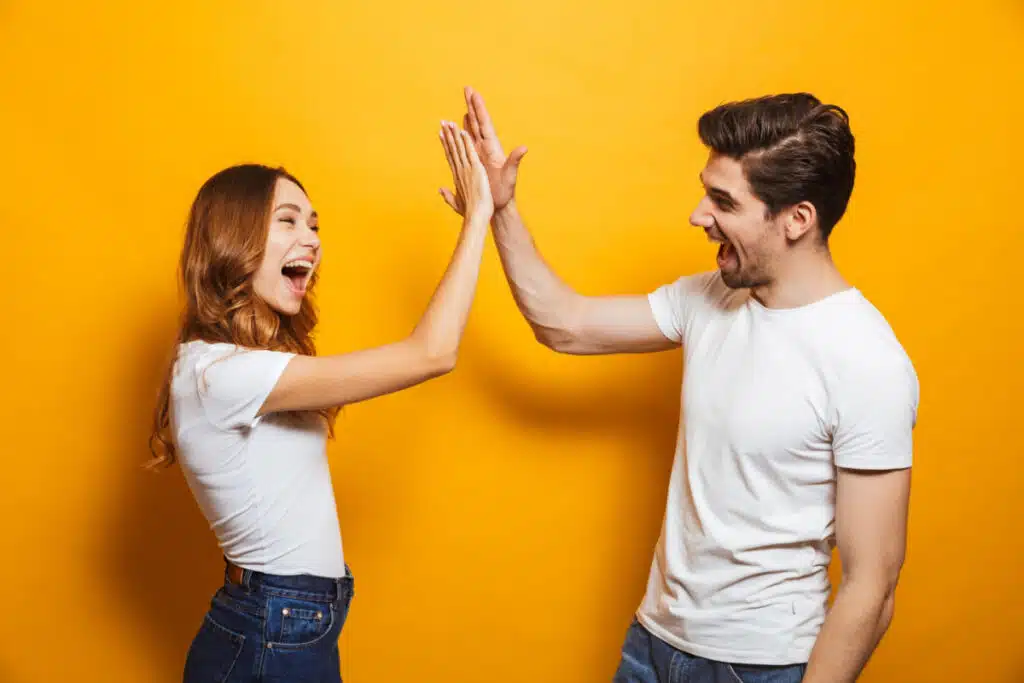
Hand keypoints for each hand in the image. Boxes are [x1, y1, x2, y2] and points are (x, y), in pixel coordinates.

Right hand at [441, 86, 526, 213]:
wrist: (499, 204)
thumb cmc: (505, 192)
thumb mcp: (510, 176)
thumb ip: (515, 161)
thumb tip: (524, 148)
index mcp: (493, 148)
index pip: (485, 124)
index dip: (479, 109)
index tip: (474, 94)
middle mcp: (486, 147)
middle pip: (478, 122)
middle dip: (473, 105)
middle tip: (467, 89)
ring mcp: (480, 152)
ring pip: (472, 129)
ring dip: (468, 115)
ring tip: (464, 101)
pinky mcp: (475, 159)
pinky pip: (467, 142)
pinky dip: (462, 131)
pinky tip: (459, 125)